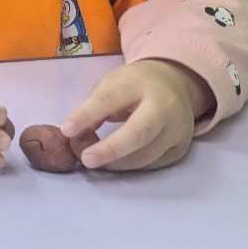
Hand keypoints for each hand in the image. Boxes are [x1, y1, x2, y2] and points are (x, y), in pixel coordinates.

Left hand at [60, 59, 214, 170]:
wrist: (174, 83)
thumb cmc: (133, 85)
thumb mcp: (110, 85)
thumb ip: (93, 108)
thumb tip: (75, 135)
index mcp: (138, 82)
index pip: (109, 99)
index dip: (86, 115)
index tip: (66, 130)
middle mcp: (164, 105)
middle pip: (139, 132)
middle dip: (110, 149)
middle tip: (85, 160)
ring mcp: (177, 129)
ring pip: (146, 154)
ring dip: (116, 163)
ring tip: (94, 161)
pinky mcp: (181, 148)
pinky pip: (153, 163)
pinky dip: (130, 166)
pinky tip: (114, 163)